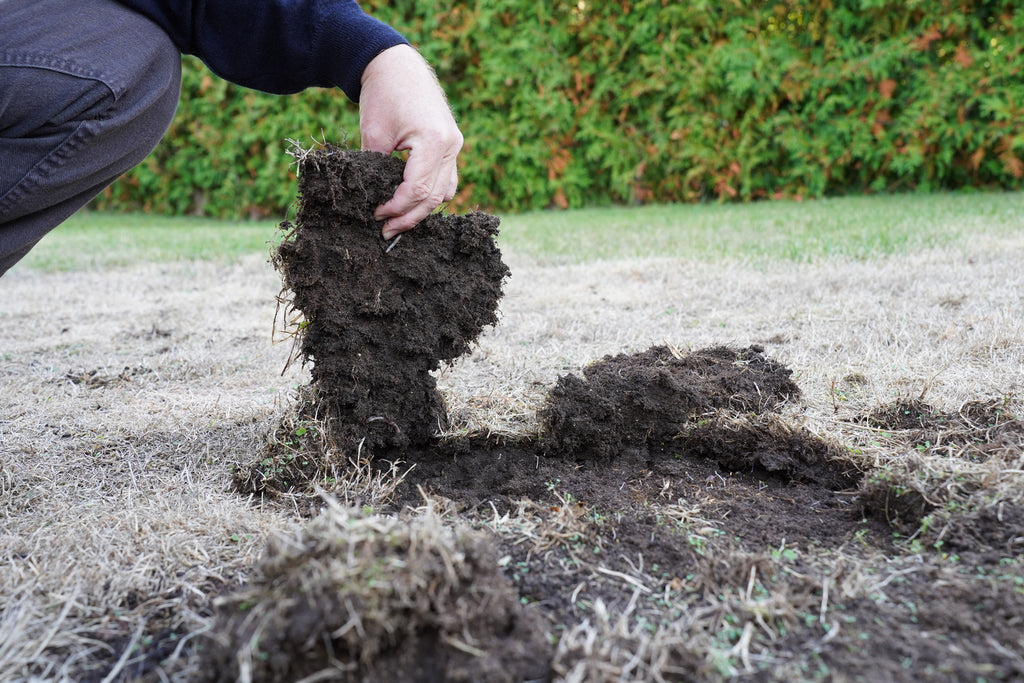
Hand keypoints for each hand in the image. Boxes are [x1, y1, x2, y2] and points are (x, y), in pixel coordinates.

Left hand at [359, 44, 463, 238]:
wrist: (397, 65)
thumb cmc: (383, 94)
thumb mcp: (374, 133)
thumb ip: (376, 168)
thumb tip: (372, 199)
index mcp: (435, 141)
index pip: (418, 190)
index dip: (396, 208)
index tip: (375, 215)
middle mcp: (451, 145)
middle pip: (434, 197)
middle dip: (408, 217)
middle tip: (385, 231)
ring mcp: (455, 145)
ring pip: (444, 192)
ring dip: (421, 210)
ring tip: (397, 221)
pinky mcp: (451, 144)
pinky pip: (447, 179)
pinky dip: (431, 195)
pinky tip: (412, 203)